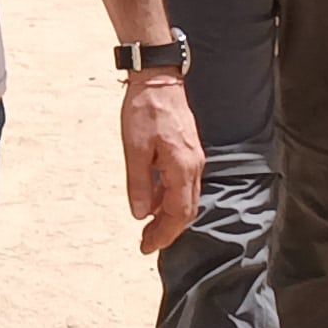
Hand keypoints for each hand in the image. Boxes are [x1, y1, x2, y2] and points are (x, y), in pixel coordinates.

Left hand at [122, 73, 203, 255]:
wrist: (158, 79)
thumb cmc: (145, 111)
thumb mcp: (134, 149)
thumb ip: (140, 184)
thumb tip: (140, 214)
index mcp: (182, 167)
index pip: (178, 213)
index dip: (164, 234)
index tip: (147, 247)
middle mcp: (193, 166)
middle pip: (186, 210)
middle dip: (167, 230)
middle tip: (146, 243)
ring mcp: (193, 158)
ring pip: (186, 198)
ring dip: (168, 216)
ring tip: (148, 228)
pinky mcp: (187, 151)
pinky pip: (182, 184)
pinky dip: (169, 199)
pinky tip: (153, 202)